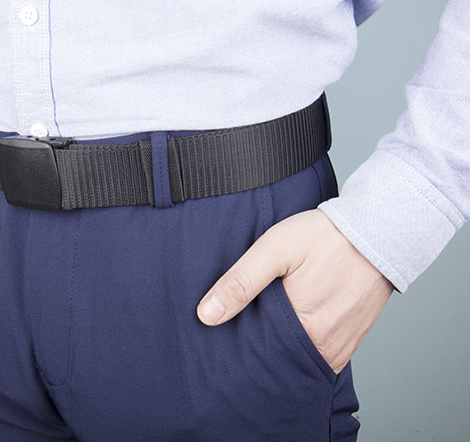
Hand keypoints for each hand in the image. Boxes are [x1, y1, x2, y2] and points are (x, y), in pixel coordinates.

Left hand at [196, 208, 393, 373]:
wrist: (380, 228)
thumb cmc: (326, 236)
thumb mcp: (274, 249)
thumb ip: (240, 282)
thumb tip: (207, 315)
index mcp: (304, 330)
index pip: (260, 356)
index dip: (239, 349)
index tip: (221, 342)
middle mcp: (326, 347)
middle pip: (279, 360)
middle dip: (258, 351)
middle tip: (237, 335)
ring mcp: (342, 345)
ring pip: (299, 357)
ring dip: (280, 348)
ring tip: (260, 330)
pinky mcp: (352, 338)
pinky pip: (320, 352)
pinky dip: (302, 344)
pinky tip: (287, 327)